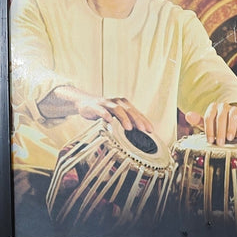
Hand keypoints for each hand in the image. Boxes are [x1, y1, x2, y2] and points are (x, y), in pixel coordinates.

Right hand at [39, 86, 153, 135]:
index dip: (144, 121)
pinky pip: (102, 110)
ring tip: (129, 128)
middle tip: (143, 130)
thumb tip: (139, 134)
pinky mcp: (96, 106)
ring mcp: (106, 103)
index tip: (151, 130)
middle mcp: (117, 102)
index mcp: (124, 104)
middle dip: (137, 120)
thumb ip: (126, 122)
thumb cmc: (104, 111)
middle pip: (129, 110)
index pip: (136, 113)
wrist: (85, 103)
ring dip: (124, 118)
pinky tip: (109, 121)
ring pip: (117, 109)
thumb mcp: (116, 116)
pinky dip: (106, 115)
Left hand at [184, 101, 236, 144]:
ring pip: (233, 114)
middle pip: (221, 117)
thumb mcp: (208, 125)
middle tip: (220, 142)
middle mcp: (224, 107)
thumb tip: (188, 115)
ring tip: (230, 138)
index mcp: (213, 108)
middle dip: (220, 131)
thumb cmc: (220, 126)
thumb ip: (198, 121)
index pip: (209, 117)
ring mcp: (235, 108)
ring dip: (231, 127)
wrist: (234, 124)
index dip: (209, 129)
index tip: (210, 140)